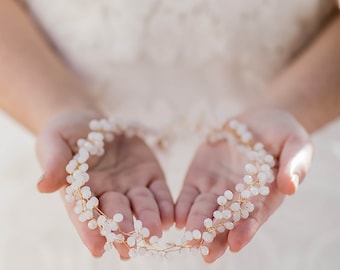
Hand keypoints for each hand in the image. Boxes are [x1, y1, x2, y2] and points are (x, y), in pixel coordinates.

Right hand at [36, 110, 173, 258]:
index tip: (98, 247)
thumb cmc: (66, 135)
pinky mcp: (149, 175)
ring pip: (141, 205)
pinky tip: (171, 217)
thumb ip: (53, 162)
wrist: (90, 122)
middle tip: (129, 248)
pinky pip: (160, 192)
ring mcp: (131, 185)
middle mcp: (108, 193)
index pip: (84, 214)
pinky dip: (165, 204)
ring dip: (148, 220)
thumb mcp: (54, 142)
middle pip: (116, 214)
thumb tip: (43, 186)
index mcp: (81, 191)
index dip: (90, 230)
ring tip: (154, 233)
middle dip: (122, 230)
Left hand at [175, 109, 312, 262]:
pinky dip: (181, 206)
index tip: (236, 243)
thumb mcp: (296, 143)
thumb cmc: (282, 134)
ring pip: (203, 211)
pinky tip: (175, 217)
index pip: (254, 217)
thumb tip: (290, 186)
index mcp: (263, 196)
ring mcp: (215, 188)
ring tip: (189, 237)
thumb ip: (294, 163)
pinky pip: (188, 194)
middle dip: (216, 237)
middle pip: (225, 221)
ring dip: (196, 225)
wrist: (257, 121)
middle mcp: (237, 198)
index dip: (246, 230)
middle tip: (206, 253)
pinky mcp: (198, 177)